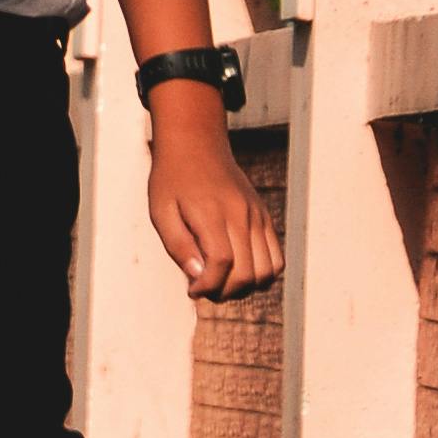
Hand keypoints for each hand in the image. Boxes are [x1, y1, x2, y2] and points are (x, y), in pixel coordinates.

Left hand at [146, 106, 279, 299]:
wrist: (196, 145)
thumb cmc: (173, 180)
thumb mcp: (160, 212)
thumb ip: (178, 246)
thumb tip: (198, 276)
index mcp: (212, 212)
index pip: (221, 262)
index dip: (207, 286)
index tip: (192, 290)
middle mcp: (241, 214)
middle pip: (246, 273)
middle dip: (223, 292)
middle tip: (203, 287)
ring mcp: (257, 216)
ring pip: (267, 271)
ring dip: (245, 288)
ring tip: (221, 281)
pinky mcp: (264, 218)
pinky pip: (277, 259)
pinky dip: (262, 275)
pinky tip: (237, 271)